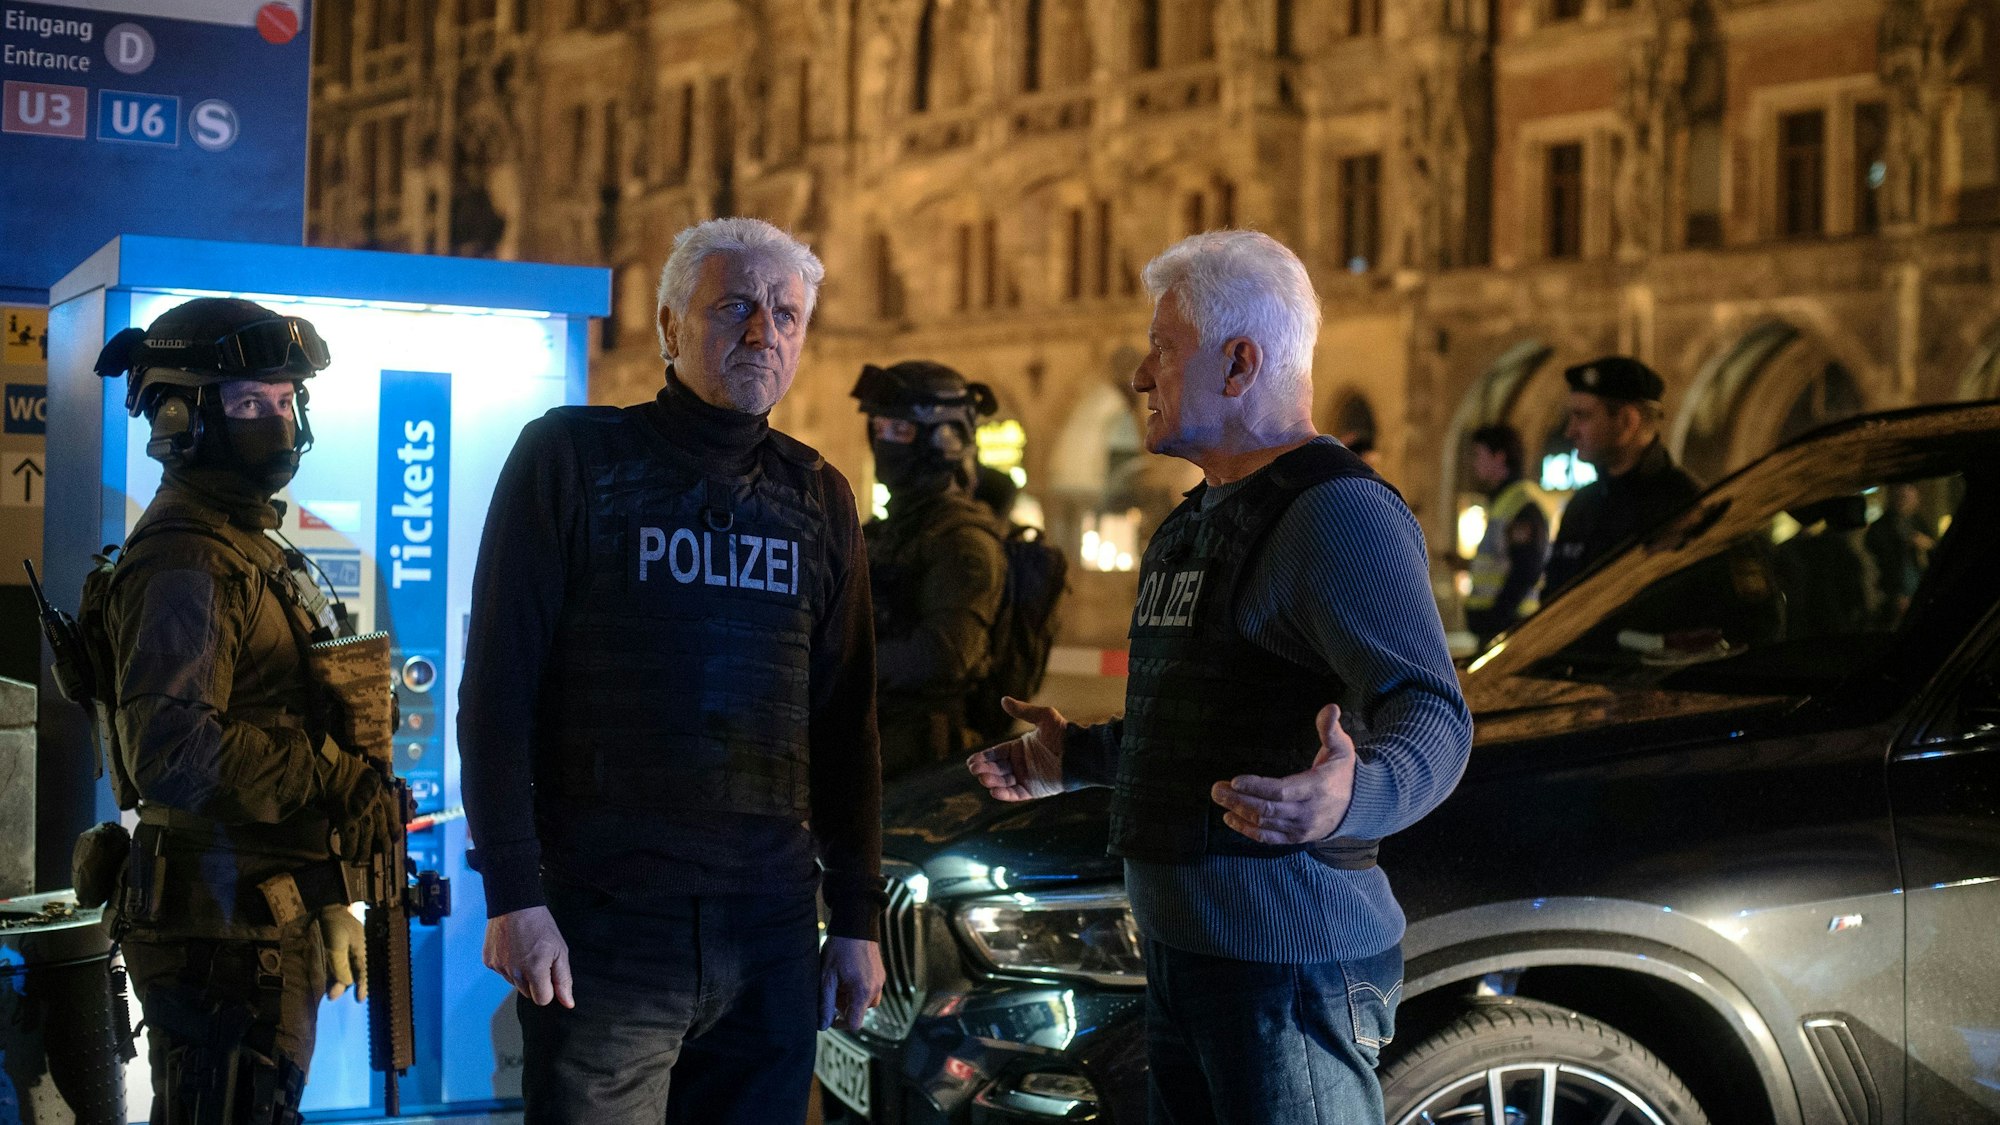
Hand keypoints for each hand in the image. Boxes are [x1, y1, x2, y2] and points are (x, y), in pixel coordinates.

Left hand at [318, 904, 366, 1002]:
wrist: (320, 903)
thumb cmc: (332, 923)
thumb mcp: (337, 945)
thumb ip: (341, 965)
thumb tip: (345, 983)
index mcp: (359, 948)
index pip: (362, 971)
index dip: (362, 985)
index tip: (360, 1000)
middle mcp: (351, 950)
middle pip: (349, 973)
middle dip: (341, 985)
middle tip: (330, 995)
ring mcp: (340, 948)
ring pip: (339, 970)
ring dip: (333, 980)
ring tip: (325, 990)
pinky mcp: (328, 947)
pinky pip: (331, 964)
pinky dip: (328, 972)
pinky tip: (321, 979)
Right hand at [328, 767, 399, 863]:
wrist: (333, 769)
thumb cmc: (344, 766)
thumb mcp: (364, 775)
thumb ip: (367, 786)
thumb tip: (361, 795)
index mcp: (379, 789)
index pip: (391, 809)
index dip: (394, 823)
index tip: (397, 834)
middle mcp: (374, 803)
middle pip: (382, 825)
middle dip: (385, 840)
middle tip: (387, 850)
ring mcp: (362, 813)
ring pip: (367, 835)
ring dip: (365, 849)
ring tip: (363, 859)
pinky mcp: (348, 820)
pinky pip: (350, 839)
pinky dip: (349, 849)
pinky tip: (347, 856)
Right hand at [484, 906, 573, 1007]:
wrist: (514, 904)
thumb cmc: (541, 925)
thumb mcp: (559, 950)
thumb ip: (563, 979)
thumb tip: (568, 1003)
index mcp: (534, 970)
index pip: (542, 1000)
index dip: (548, 988)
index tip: (550, 974)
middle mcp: (514, 972)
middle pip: (528, 993)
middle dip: (536, 982)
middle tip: (538, 958)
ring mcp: (499, 968)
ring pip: (515, 984)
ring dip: (522, 974)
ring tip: (526, 951)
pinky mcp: (489, 962)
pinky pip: (503, 973)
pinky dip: (509, 966)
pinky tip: (513, 948)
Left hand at [819, 936, 884, 1031]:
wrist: (856, 924)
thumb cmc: (839, 949)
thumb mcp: (827, 977)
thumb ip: (826, 1003)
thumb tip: (823, 1025)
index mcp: (863, 992)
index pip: (855, 1023)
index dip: (841, 1024)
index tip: (830, 1016)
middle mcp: (875, 988)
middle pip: (860, 1011)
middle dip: (845, 1006)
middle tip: (833, 990)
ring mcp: (880, 980)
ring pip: (866, 1001)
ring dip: (852, 997)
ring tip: (840, 981)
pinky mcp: (880, 973)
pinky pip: (871, 989)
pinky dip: (859, 988)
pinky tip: (849, 974)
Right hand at [966, 697, 1067, 800]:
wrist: (1080, 752)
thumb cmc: (1063, 733)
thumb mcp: (1043, 717)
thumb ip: (1023, 710)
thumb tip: (1003, 699)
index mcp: (1020, 747)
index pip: (996, 753)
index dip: (984, 757)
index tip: (971, 761)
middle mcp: (1021, 763)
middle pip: (997, 768)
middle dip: (984, 769)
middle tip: (975, 769)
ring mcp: (1027, 777)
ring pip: (1003, 782)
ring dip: (992, 780)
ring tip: (983, 777)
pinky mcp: (1034, 790)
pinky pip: (1016, 794)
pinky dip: (1004, 794)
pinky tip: (994, 790)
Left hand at [1210, 704, 1357, 844]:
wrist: (1360, 805)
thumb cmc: (1344, 772)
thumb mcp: (1342, 747)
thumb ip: (1330, 728)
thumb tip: (1331, 707)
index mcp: (1316, 788)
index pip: (1281, 791)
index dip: (1257, 787)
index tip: (1235, 780)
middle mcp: (1307, 811)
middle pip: (1267, 809)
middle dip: (1238, 800)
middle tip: (1216, 789)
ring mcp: (1301, 828)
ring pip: (1264, 824)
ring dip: (1238, 812)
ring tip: (1219, 799)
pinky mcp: (1296, 837)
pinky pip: (1268, 838)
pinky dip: (1248, 830)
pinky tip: (1231, 818)